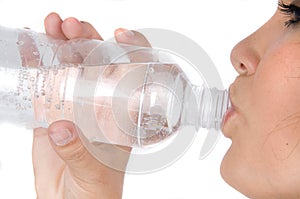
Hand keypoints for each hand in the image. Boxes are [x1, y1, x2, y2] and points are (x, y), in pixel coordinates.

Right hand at [32, 12, 150, 198]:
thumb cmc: (96, 192)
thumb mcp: (95, 173)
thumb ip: (80, 152)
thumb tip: (62, 127)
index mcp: (118, 114)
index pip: (133, 75)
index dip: (132, 50)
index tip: (120, 34)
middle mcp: (98, 105)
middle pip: (96, 62)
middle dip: (86, 38)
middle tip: (72, 26)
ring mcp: (73, 106)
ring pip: (69, 66)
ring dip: (61, 43)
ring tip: (52, 26)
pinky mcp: (49, 112)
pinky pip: (43, 82)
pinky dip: (36, 62)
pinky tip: (31, 44)